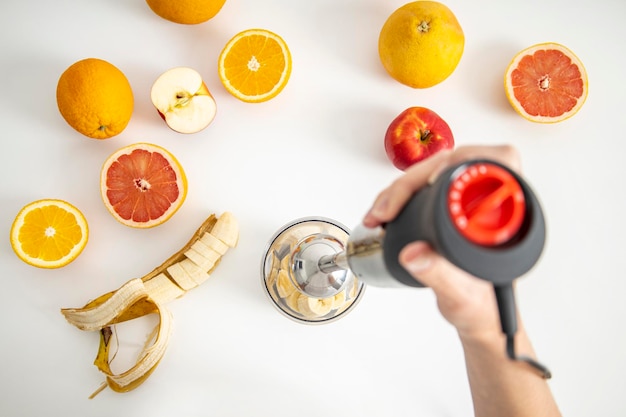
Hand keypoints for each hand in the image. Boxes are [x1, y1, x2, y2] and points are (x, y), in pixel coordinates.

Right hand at [362, 145, 521, 339]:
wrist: (478, 317)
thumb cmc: (481, 307)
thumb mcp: (461, 296)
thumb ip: (440, 276)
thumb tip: (414, 254)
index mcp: (508, 218)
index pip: (498, 161)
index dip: (464, 161)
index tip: (434, 179)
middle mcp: (492, 204)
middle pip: (453, 163)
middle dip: (413, 179)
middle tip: (388, 206)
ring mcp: (469, 205)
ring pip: (434, 172)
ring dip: (402, 187)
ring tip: (379, 212)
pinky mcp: (451, 210)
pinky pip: (424, 187)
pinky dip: (400, 196)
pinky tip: (384, 211)